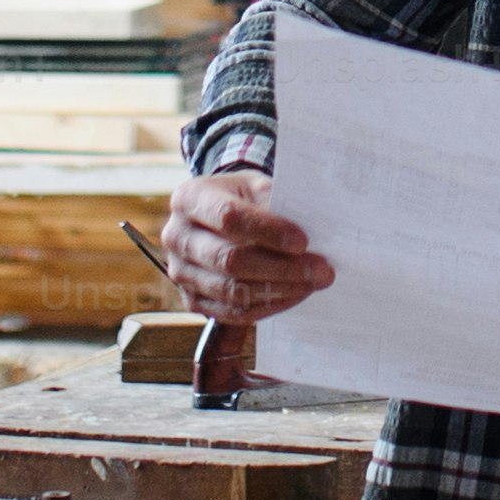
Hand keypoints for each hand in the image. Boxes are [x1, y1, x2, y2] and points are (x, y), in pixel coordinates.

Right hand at [160, 170, 331, 321]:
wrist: (219, 218)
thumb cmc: (243, 199)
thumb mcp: (256, 186)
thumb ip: (275, 203)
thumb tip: (313, 227)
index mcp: (188, 199)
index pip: (228, 217)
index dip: (268, 231)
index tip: (303, 241)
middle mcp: (176, 237)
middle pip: (230, 260)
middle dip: (282, 268)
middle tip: (322, 269)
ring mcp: (180, 272)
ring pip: (233, 291)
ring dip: (280, 290)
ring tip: (314, 282)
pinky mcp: (192, 300)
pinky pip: (232, 313)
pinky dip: (268, 306)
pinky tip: (295, 295)